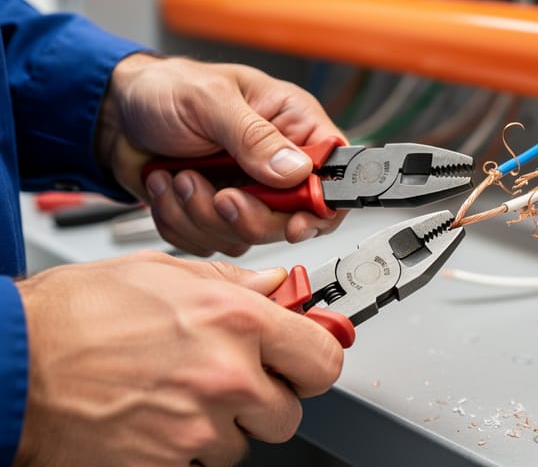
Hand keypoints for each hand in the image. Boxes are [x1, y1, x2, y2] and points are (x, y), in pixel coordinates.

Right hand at [13, 250, 342, 466]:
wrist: (13, 363)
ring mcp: (198, 429)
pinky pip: (201, 465)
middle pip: (289, 410)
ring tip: (178, 395)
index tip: (304, 359)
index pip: (323, 358)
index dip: (314, 359)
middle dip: (266, 397)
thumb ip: (234, 283)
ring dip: (222, 424)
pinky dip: (186, 450)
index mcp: (237, 323)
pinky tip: (157, 420)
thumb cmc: (77, 315)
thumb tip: (276, 287)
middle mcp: (227, 378)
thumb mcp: (165, 273)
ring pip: (244, 441)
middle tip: (232, 378)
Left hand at [96, 54, 347, 255]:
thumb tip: (297, 169)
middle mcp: (276, 163)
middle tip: (220, 194)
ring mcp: (248, 192)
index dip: (321, 205)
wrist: (111, 115)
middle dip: (248, 214)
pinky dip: (182, 221)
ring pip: (248, 237)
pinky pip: (211, 242)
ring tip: (181, 177)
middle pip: (291, 218)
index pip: (334, 173)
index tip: (294, 220)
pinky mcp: (217, 213)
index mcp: (292, 125)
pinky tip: (169, 188)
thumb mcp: (211, 101)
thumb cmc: (163, 90)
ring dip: (204, 214)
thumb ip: (255, 136)